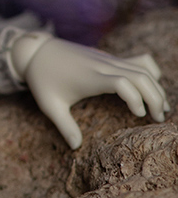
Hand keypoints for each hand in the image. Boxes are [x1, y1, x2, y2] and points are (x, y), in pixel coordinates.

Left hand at [12, 33, 168, 149]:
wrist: (37, 51)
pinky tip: (153, 86)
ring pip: (141, 68)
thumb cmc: (42, 80)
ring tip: (161, 109)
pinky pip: (137, 60)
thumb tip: (75, 147)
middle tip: (158, 118)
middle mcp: (102, 66)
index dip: (134, 98)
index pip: (121, 82)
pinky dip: (150, 71)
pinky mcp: (109, 57)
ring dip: (155, 87)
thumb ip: (64, 126)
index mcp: (89, 78)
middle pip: (139, 75)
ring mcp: (107, 59)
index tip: (138, 115)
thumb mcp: (49, 105)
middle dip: (154, 96)